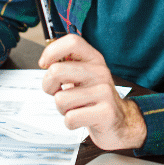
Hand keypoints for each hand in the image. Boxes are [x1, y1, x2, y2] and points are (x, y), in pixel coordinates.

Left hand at [39, 34, 146, 149]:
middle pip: (56, 71)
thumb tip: (46, 61)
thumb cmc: (93, 98)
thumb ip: (66, 65)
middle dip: (48, 86)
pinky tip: (82, 119)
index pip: (72, 42)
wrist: (118, 121)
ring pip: (60, 99)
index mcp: (94, 59)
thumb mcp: (83, 76)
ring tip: (75, 107)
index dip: (52, 51)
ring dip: (62, 109)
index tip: (45, 64)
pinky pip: (70, 118)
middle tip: (58, 92)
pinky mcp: (105, 113)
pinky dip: (70, 123)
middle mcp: (100, 72)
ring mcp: (104, 92)